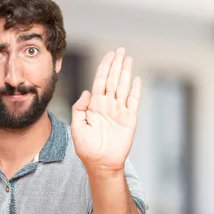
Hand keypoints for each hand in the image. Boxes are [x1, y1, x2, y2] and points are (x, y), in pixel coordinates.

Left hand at [71, 48, 140, 173]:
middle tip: (121, 50)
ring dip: (126, 72)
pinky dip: (135, 90)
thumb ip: (80, 108)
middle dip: (117, 64)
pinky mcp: (130, 120)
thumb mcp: (77, 126)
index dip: (105, 67)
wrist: (101, 163)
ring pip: (124, 87)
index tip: (109, 55)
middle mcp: (108, 105)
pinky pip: (133, 102)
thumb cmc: (87, 148)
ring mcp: (120, 111)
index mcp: (95, 105)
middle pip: (113, 80)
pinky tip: (136, 79)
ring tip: (128, 58)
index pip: (101, 81)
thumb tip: (87, 92)